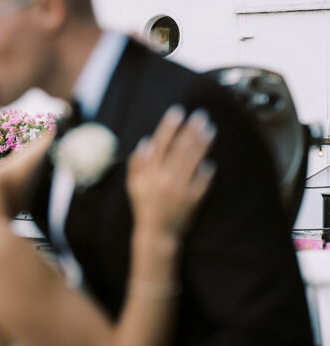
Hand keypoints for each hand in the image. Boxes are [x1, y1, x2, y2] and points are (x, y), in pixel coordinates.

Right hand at [126, 106, 215, 239]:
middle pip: (180, 149)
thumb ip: (137, 163)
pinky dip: (206, 171)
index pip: (160, 144)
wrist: (157, 233)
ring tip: (210, 131)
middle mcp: (164, 179)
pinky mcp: (192, 200)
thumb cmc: (144, 206)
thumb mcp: (134, 185)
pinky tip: (210, 161)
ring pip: (193, 161)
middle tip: (201, 116)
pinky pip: (202, 181)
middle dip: (191, 130)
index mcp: (149, 173)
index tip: (178, 112)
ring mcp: (179, 190)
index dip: (169, 127)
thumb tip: (146, 142)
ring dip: (203, 144)